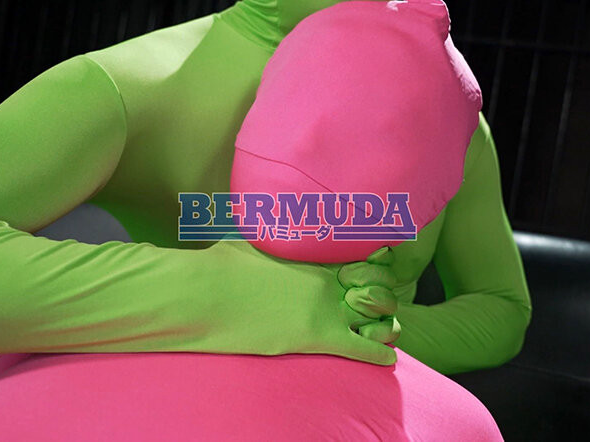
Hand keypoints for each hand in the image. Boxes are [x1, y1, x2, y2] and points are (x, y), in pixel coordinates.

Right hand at [199, 240, 398, 364]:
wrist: (203, 292)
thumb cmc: (219, 267)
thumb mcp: (253, 243)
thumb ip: (274, 242)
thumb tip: (265, 230)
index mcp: (314, 258)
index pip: (366, 259)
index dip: (377, 268)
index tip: (378, 271)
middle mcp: (327, 281)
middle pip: (379, 288)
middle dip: (382, 297)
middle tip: (371, 306)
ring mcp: (324, 308)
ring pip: (379, 318)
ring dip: (384, 325)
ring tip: (378, 332)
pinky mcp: (314, 336)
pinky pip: (361, 348)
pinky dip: (377, 355)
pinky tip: (386, 358)